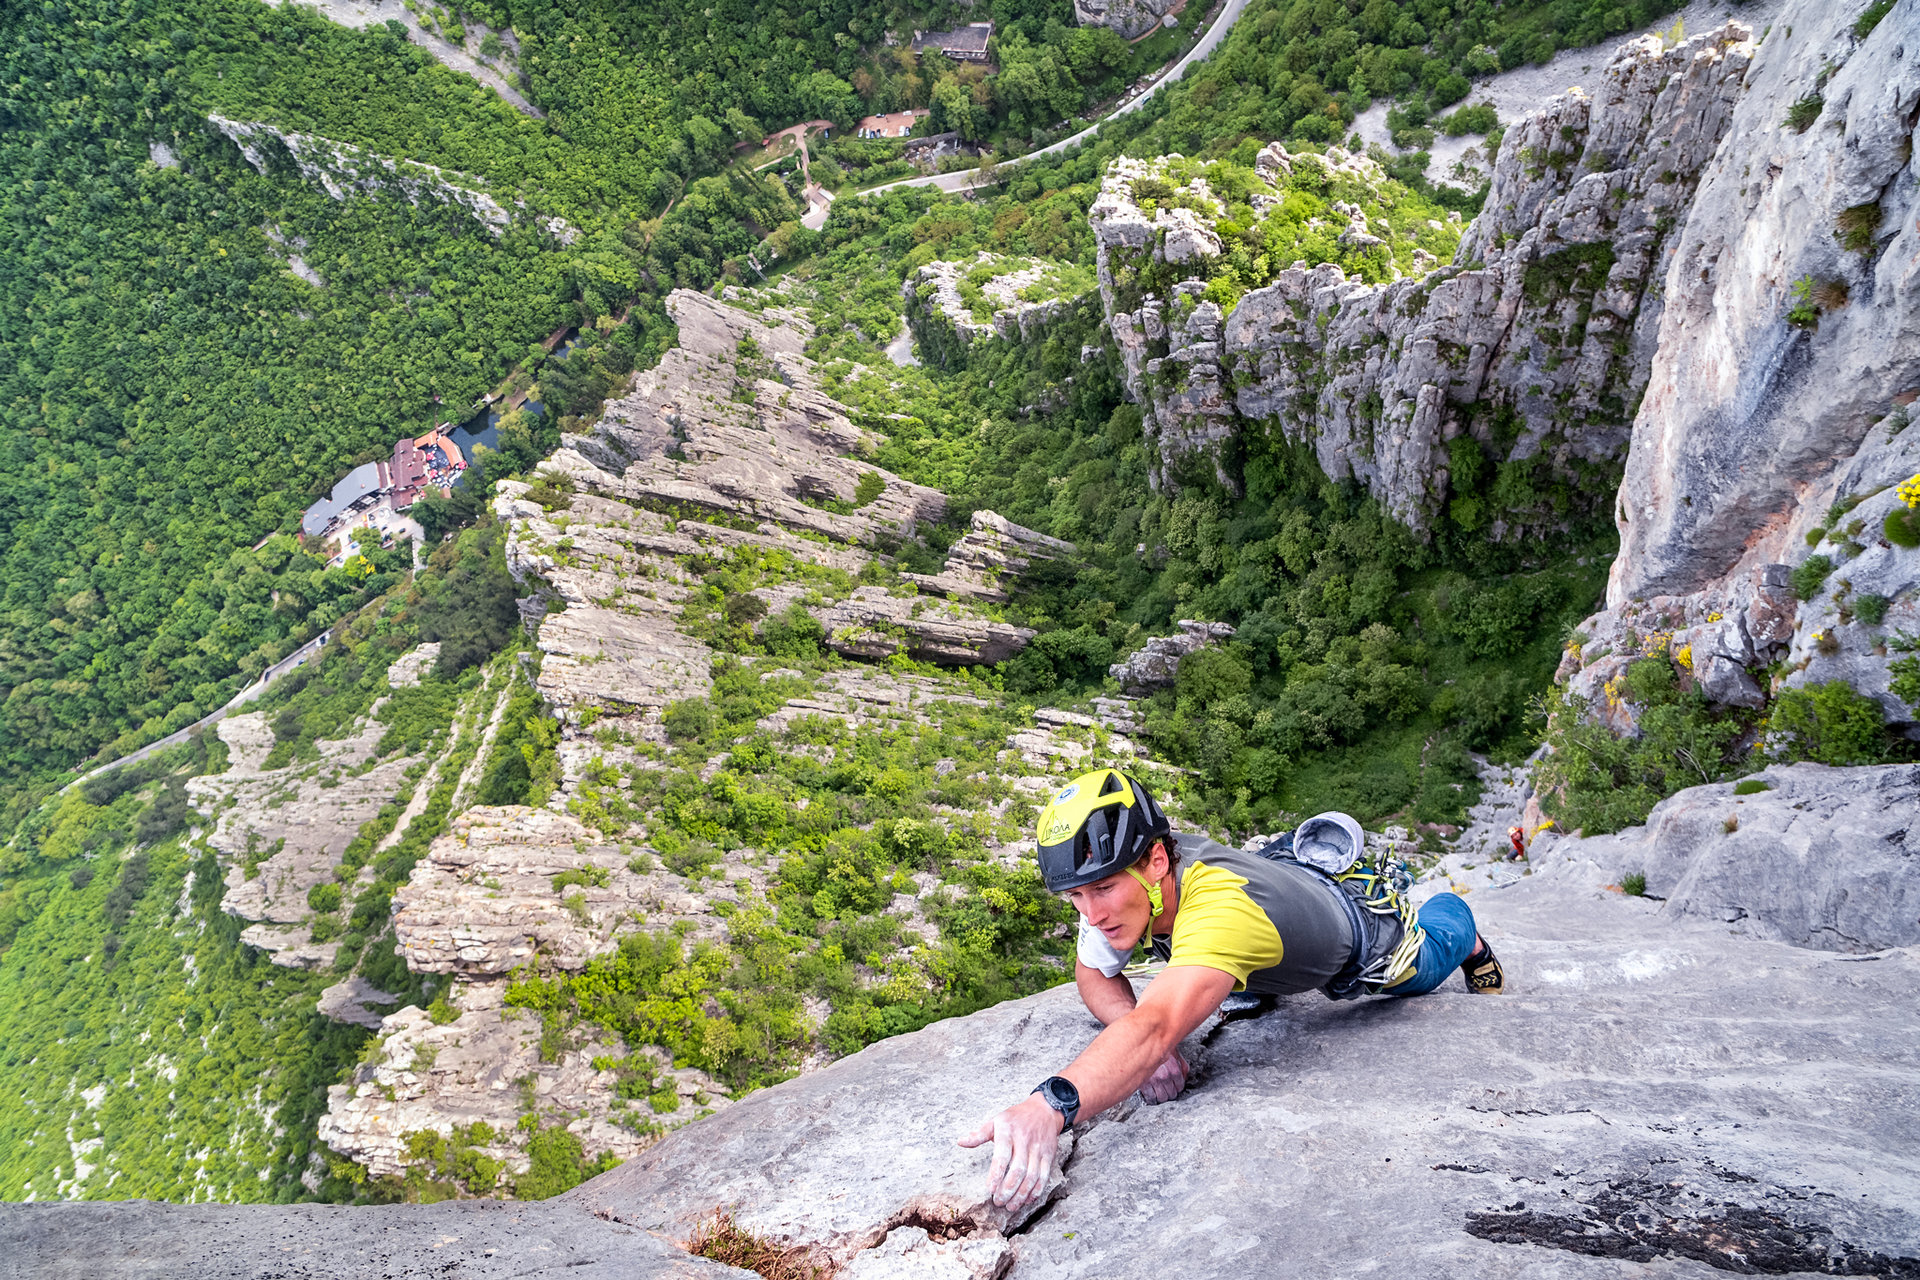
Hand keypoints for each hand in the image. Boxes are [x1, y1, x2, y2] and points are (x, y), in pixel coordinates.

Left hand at [956, 1093, 1064, 1213]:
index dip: (996, 1174)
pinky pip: (1044, 1176)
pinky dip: (1036, 1191)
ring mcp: (1038, 1149)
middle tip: (998, 1202)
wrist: (1044, 1110)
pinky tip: (1027, 1200)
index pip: (1002, 1155)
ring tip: (1011, 1206)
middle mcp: (1024, 1140)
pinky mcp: (1049, 1155)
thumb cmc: (1015, 1117)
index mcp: (1008, 1131)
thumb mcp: (996, 1120)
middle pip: (1018, 1170)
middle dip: (1008, 1189)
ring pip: (1032, 1176)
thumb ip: (979, 1134)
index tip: (989, 1189)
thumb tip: (960, 1142)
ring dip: (1021, 1194)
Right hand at [1137, 1049, 1187, 1103]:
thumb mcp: (1175, 1053)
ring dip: (1162, 1096)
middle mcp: (1165, 1076)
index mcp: (1174, 1070)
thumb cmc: (1160, 1048)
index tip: (1175, 1087)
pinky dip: (1151, 1098)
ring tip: (1160, 1093)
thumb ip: (1183, 1065)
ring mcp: (1154, 1080)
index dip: (1178, 1087)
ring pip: (1161, 1098)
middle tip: (1168, 1089)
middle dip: (1171, 1092)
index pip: (1180, 1087)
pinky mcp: (1143, 1083)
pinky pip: (1150, 1096)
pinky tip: (1152, 1094)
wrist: (1144, 1043)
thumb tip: (1184, 1076)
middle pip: (1171, 1094)